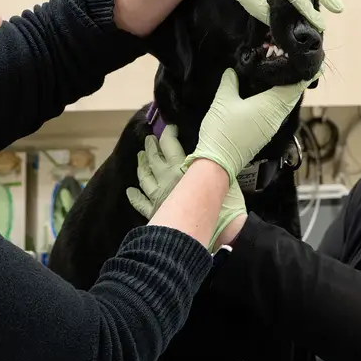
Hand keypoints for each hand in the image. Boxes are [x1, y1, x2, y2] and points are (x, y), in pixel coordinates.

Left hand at [127, 124, 245, 251]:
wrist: (199, 232)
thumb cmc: (218, 209)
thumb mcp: (229, 187)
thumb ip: (223, 176)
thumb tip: (227, 167)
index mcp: (181, 167)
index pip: (170, 144)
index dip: (168, 134)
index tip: (169, 129)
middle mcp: (166, 177)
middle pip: (154, 158)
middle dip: (151, 147)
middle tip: (149, 140)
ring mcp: (157, 195)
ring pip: (144, 176)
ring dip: (141, 166)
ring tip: (140, 157)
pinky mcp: (153, 211)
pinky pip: (140, 202)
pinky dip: (134, 197)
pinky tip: (130, 191)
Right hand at [184, 68, 320, 185]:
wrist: (218, 161)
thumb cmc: (223, 130)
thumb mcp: (223, 101)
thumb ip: (229, 82)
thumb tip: (233, 70)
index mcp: (271, 105)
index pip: (295, 86)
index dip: (303, 74)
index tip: (308, 64)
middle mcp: (277, 116)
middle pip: (292, 96)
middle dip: (293, 81)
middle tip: (289, 66)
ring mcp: (272, 127)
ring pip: (284, 105)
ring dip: (284, 92)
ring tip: (277, 78)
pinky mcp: (264, 134)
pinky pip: (276, 113)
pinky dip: (275, 103)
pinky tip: (264, 97)